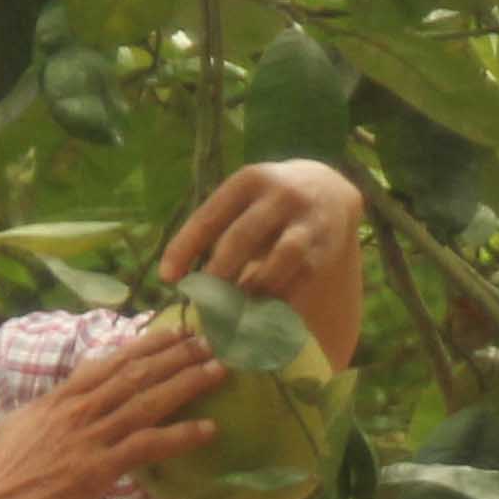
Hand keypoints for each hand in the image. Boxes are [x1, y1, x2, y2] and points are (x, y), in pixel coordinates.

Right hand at [0, 322, 227, 498]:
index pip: (108, 362)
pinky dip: (180, 435)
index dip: (144, 345)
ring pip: (146, 401)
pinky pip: (147, 446)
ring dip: (186, 383)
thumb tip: (64, 400)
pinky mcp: (97, 469)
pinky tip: (208, 428)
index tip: (171, 332)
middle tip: (207, 341)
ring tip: (217, 370)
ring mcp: (88, 438)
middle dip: (174, 355)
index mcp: (58, 399)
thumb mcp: (21, 426)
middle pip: (134, 373)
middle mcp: (77, 410)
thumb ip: (48, 410)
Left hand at [155, 160, 361, 308]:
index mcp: (249, 180)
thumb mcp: (243, 199)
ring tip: (229, 314)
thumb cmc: (269, 202)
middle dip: (217, 274)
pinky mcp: (324, 252)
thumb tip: (172, 274)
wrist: (330, 191)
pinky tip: (257, 318)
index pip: (210, 216)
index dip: (185, 248)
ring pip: (276, 264)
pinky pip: (298, 284)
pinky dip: (276, 304)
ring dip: (250, 293)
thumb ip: (213, 227)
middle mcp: (280, 197)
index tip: (167, 277)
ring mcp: (306, 225)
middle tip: (198, 302)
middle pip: (241, 240)